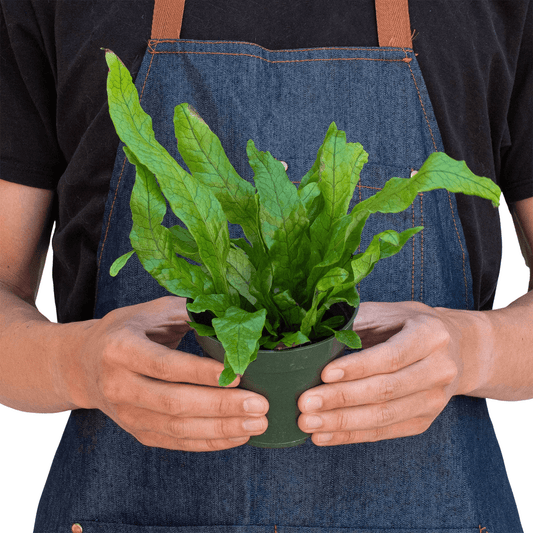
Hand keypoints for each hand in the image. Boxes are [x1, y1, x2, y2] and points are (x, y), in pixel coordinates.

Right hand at [60, 296, 268, 451]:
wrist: (84, 364)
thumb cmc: (126, 330)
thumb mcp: (152, 311)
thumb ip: (190, 311)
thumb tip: (235, 318)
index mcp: (121, 348)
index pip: (165, 365)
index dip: (201, 373)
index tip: (238, 375)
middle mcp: (119, 385)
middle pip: (174, 403)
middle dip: (221, 406)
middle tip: (259, 405)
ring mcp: (126, 414)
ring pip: (177, 429)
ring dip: (221, 429)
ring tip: (257, 424)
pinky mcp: (137, 432)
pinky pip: (176, 443)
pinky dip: (209, 442)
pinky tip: (237, 435)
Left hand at [298, 301, 486, 445]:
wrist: (454, 347)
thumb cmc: (408, 325)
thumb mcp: (386, 313)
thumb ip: (354, 322)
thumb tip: (310, 337)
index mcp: (430, 335)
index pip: (391, 356)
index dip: (358, 367)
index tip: (324, 374)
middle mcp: (440, 369)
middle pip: (386, 390)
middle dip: (341, 399)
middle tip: (305, 403)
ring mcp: (435, 399)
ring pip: (384, 416)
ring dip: (342, 423)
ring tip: (308, 423)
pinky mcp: (425, 421)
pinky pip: (385, 432)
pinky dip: (351, 435)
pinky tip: (324, 435)